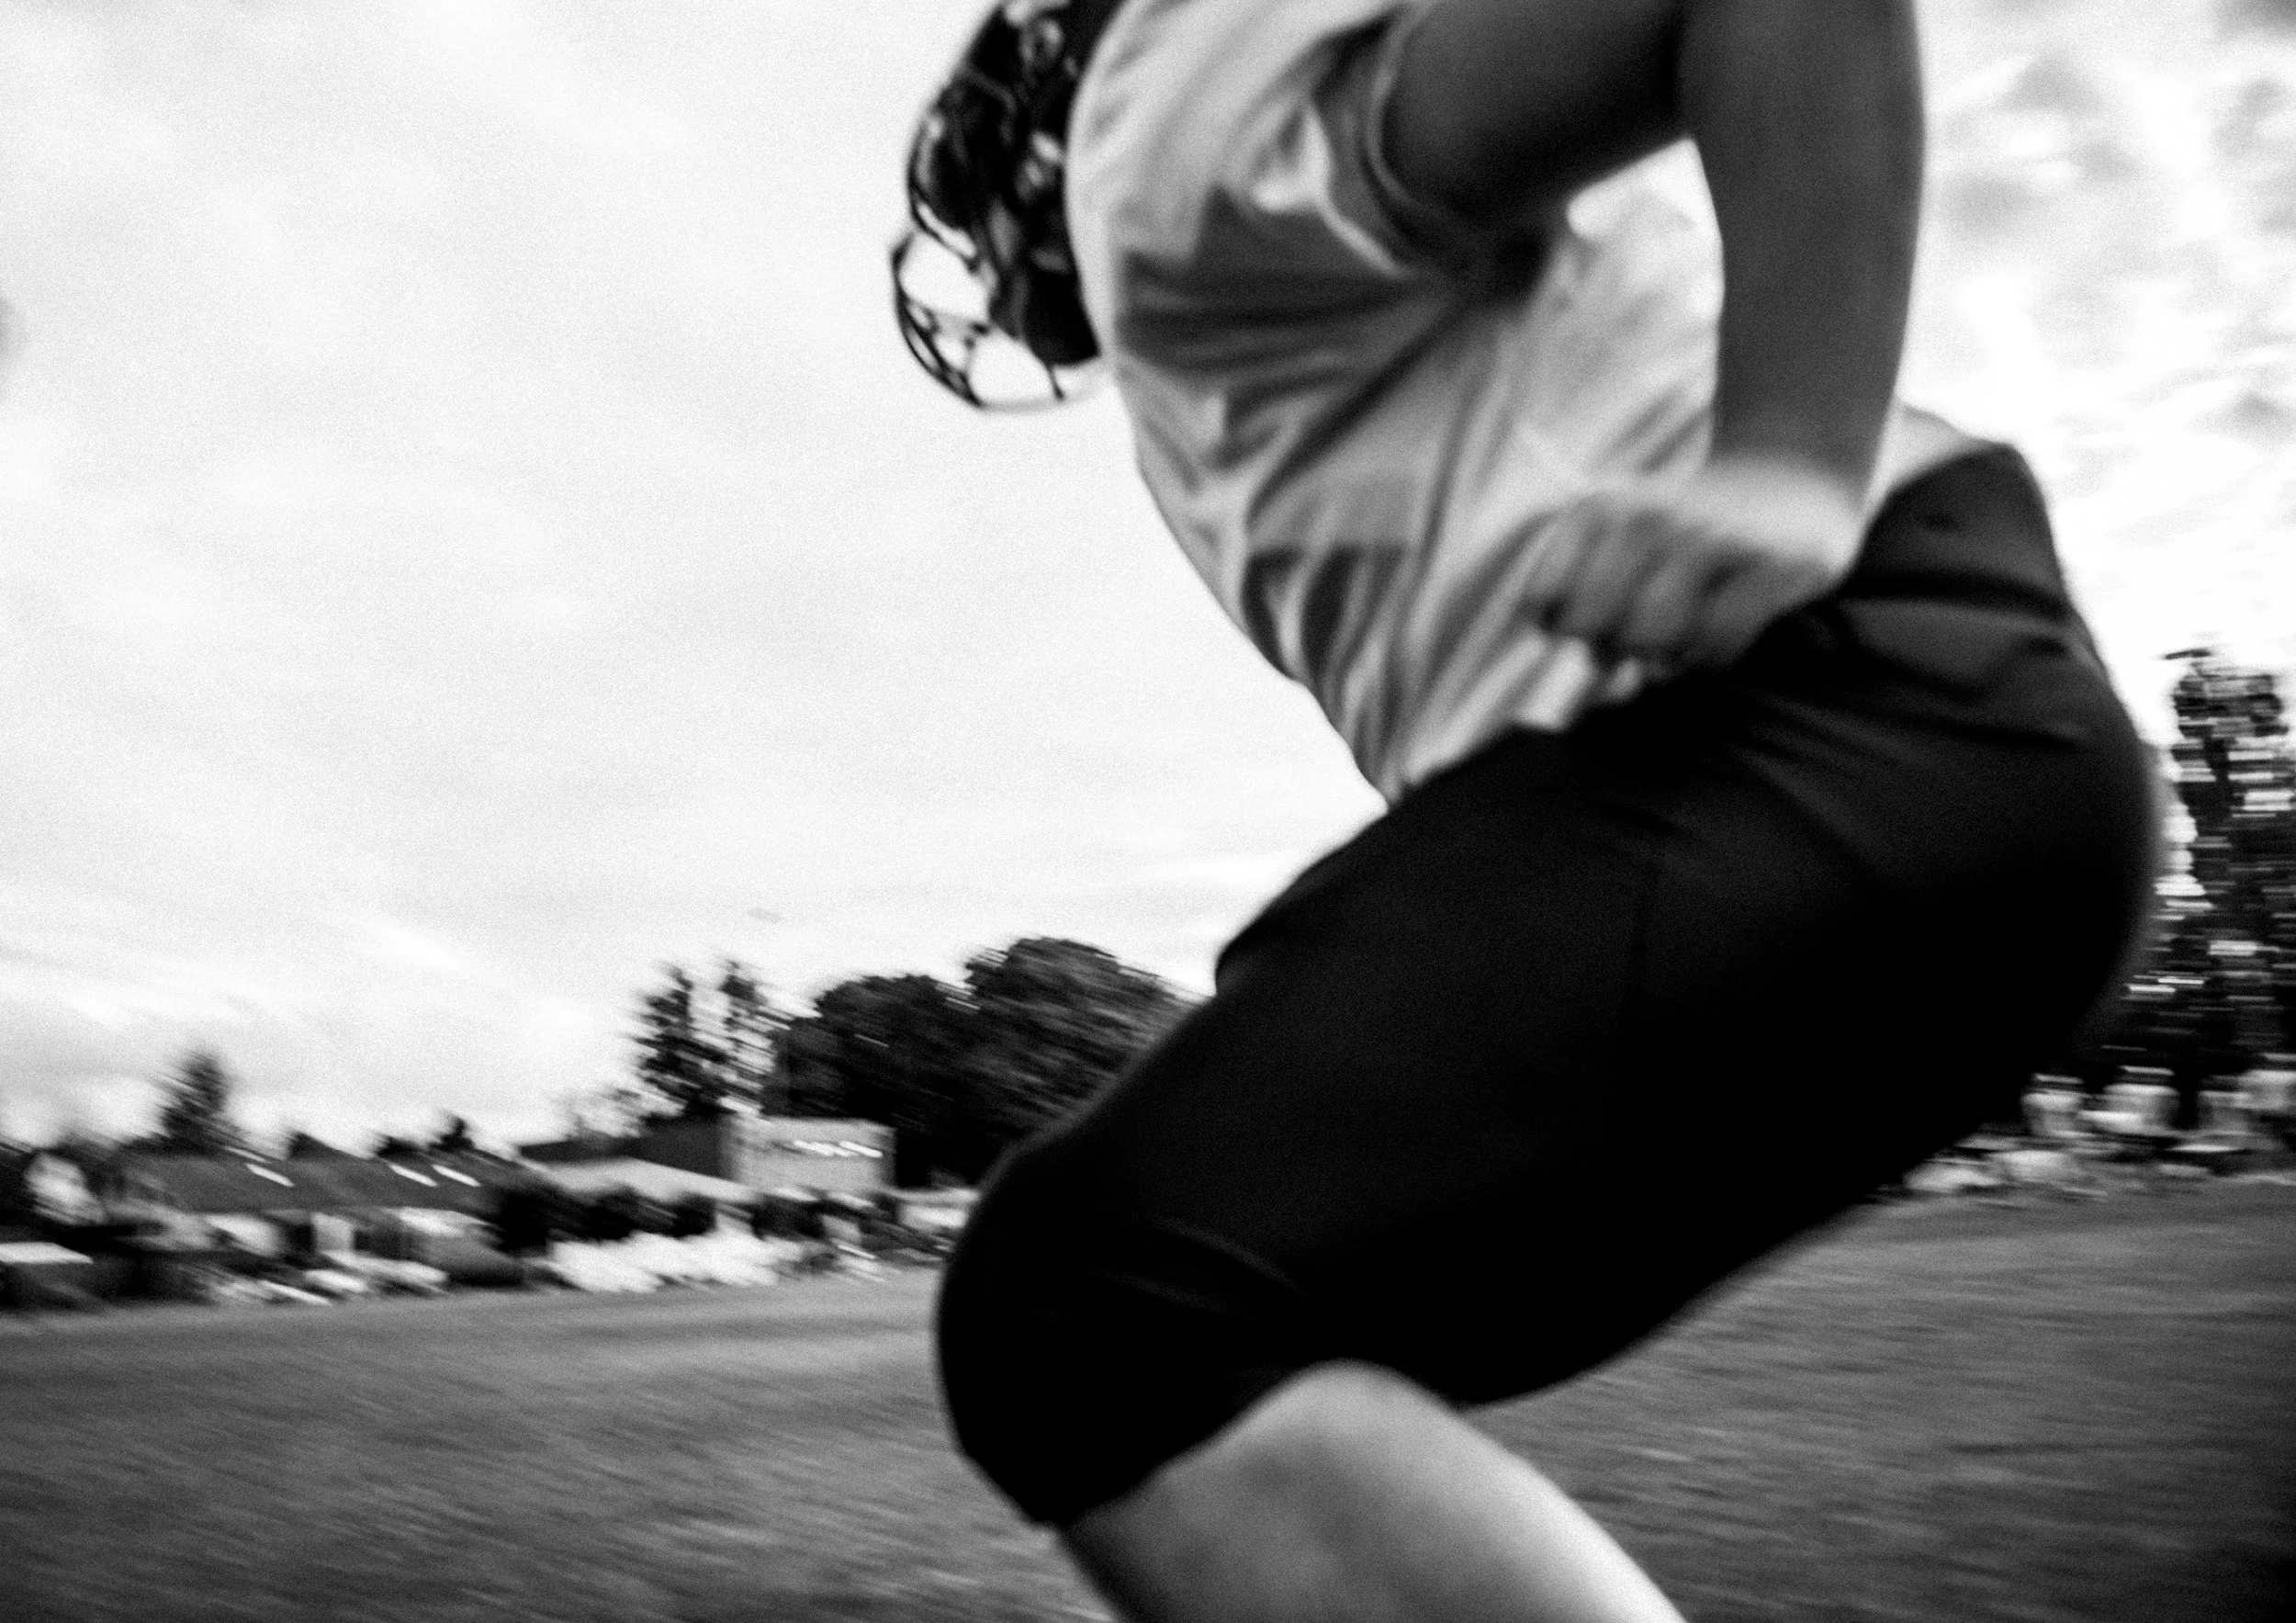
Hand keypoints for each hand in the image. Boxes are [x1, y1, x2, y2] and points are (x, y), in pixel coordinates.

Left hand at [1519, 454, 1865, 671]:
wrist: (1792, 474)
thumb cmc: (1689, 535)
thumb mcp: (1621, 540)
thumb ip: (1582, 599)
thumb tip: (1586, 677)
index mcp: (1600, 510)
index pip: (1544, 602)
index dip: (1561, 631)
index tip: (1589, 627)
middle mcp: (1650, 518)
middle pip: (1592, 628)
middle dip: (1610, 650)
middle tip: (1640, 642)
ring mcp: (1713, 538)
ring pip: (1652, 638)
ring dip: (1662, 658)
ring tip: (1679, 643)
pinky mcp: (1772, 566)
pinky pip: (1716, 643)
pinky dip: (1709, 660)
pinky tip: (1715, 645)